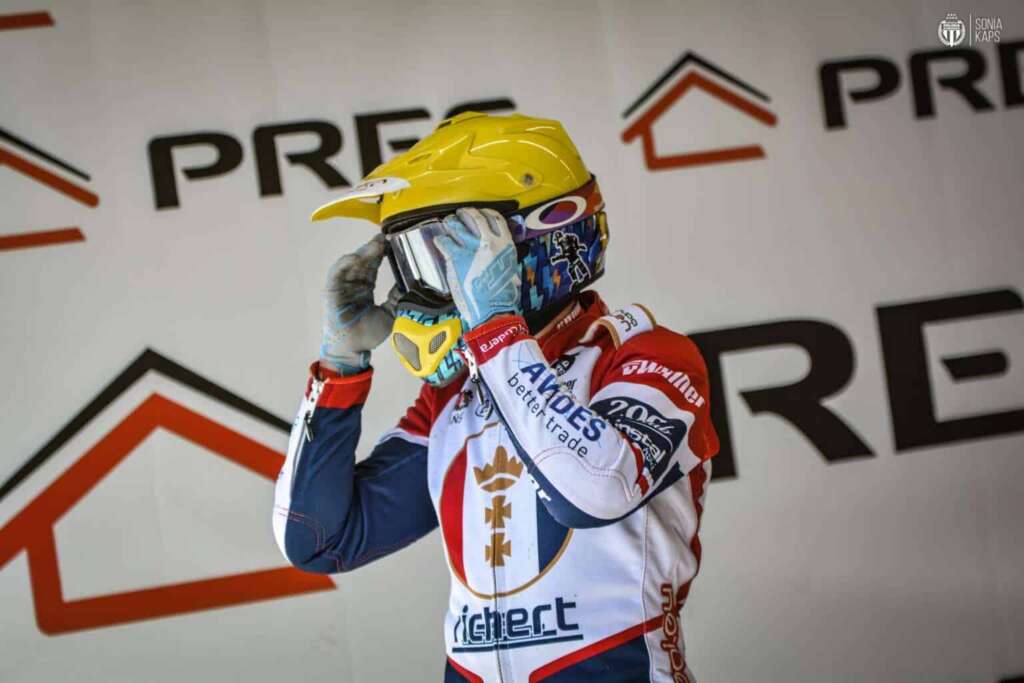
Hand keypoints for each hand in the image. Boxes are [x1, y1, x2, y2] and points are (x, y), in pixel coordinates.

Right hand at [320, 234, 396, 374]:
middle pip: (364, 260)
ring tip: (376, 244)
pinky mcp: (332, 290)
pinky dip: (345, 263)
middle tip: (386, 237)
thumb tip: (410, 285)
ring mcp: (342, 286)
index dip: (382, 253)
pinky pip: (337, 272)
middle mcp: (353, 283)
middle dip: (374, 248)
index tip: (394, 243)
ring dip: (363, 252)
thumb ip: (397, 298)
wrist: (353, 349)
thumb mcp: (390, 314)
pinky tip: (357, 256)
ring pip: (352, 263)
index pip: (374, 265)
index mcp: (365, 287)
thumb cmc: (368, 334)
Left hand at [433, 208, 521, 329]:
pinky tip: (439, 241)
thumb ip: (503, 261)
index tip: (481, 213)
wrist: (492, 309)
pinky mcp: (457, 257)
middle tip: (461, 214)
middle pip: (475, 217)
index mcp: (505, 245)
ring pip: (458, 226)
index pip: (496, 219)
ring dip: (452, 223)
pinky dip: (441, 240)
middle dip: (467, 213)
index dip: (486, 213)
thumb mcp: (510, 272)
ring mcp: (472, 248)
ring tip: (449, 223)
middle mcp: (489, 242)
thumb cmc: (502, 296)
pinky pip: (445, 242)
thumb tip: (501, 260)